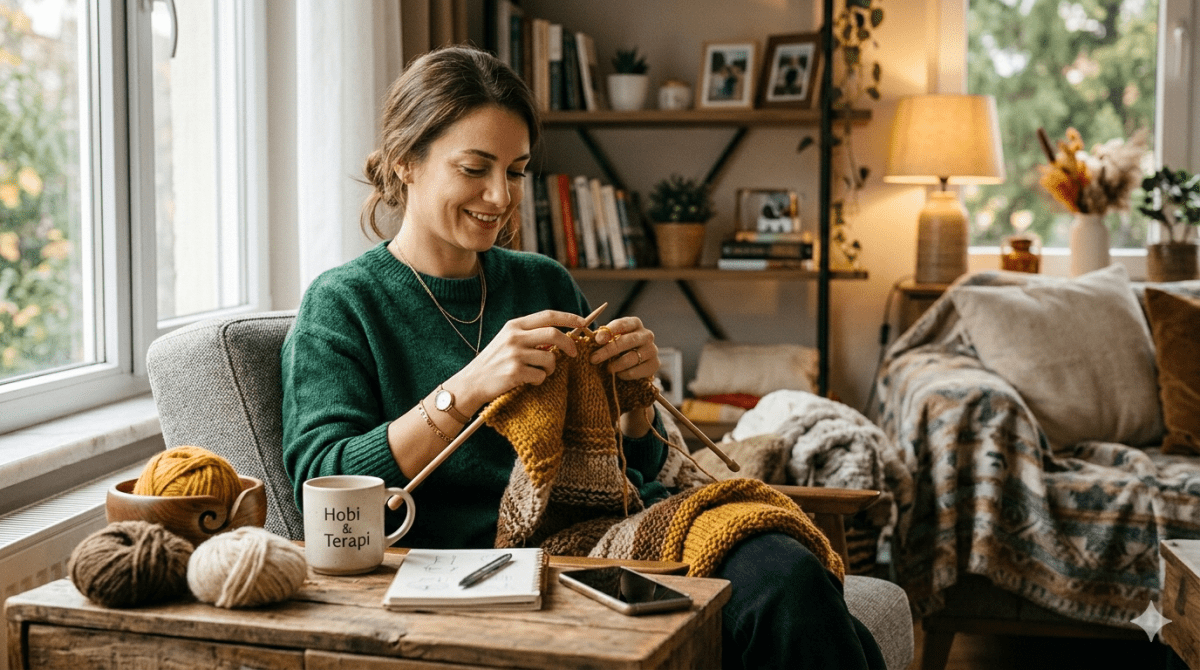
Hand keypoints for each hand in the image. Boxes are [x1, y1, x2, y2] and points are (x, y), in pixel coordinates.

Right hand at [450, 310, 586, 411]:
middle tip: (575, 354)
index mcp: (514, 326)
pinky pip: (541, 376)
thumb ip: (530, 335)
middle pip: (554, 334)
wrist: (472, 382)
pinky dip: (539, 380)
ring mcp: (514, 354)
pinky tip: (526, 381)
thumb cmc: (494, 362)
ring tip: (538, 372)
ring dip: (550, 368)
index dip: (568, 317)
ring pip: (550, 358)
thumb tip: (559, 335)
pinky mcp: (515, 372)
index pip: (548, 316)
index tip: (583, 323)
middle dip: (569, 344)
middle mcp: (514, 337)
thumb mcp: (508, 340)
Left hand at [590, 317, 658, 380]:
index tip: (597, 340)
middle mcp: (646, 335)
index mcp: (635, 323)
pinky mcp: (654, 364)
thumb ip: (603, 337)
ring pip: (632, 358)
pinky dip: (625, 374)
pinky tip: (618, 374)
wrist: (635, 363)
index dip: (609, 331)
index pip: (623, 324)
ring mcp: (652, 350)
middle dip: (609, 350)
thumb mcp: (611, 338)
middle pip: (628, 341)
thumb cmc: (619, 347)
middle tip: (594, 358)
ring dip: (616, 364)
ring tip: (606, 369)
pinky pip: (637, 371)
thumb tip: (592, 339)